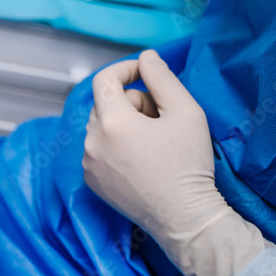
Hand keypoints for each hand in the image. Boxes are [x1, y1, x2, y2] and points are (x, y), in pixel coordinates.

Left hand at [83, 50, 275, 275]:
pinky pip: (98, 150)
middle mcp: (91, 141)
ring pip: (102, 127)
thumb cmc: (188, 164)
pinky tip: (142, 161)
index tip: (146, 73)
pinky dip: (116, 146)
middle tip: (162, 118)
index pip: (104, 79)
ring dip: (124, 124)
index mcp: (112, 121)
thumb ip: (162, 78)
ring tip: (154, 142)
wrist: (183, 218)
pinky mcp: (90, 181)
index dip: (126, 69)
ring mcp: (87, 164)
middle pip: (106, 104)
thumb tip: (146, 57)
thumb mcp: (185, 112)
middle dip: (132, 102)